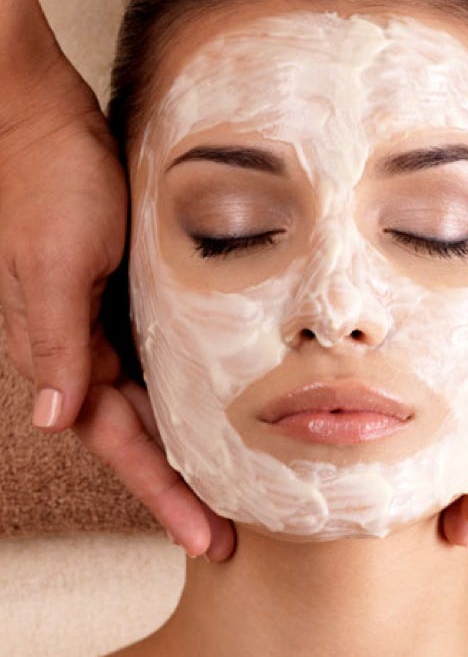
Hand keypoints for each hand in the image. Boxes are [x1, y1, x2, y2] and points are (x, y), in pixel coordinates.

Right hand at [0, 51, 234, 559]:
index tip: (203, 538)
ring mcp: (111, 325)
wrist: (43, 119)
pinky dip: (192, 394)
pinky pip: (164, 361)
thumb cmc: (50, 182)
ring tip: (235, 490)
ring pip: (157, 405)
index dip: (163, 492)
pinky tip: (225, 410)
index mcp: (68, 352)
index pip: (122, 442)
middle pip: (143, 437)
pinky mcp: (133, 298)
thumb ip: (58, 341)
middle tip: (228, 537)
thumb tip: (52, 421)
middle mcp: (89, 349)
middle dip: (182, 489)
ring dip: (191, 448)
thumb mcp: (58, 262)